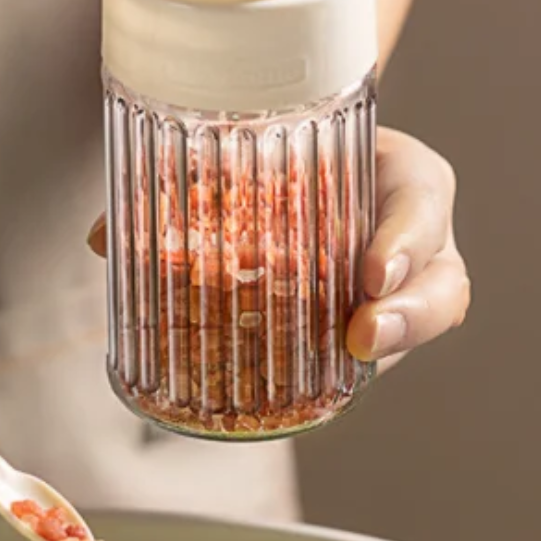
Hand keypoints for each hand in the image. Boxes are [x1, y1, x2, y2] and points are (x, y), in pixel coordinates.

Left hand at [85, 126, 468, 371]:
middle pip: (440, 277)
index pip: (421, 199)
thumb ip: (182, 187)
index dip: (407, 238)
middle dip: (410, 313)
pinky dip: (347, 366)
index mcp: (392, 176)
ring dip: (391, 344)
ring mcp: (399, 280)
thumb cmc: (285, 156)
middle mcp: (407, 232)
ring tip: (350, 360)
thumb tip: (101, 239)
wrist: (307, 159)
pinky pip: (382, 345)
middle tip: (362, 336)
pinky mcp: (377, 313)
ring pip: (424, 317)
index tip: (371, 272)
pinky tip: (305, 388)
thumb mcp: (254, 152)